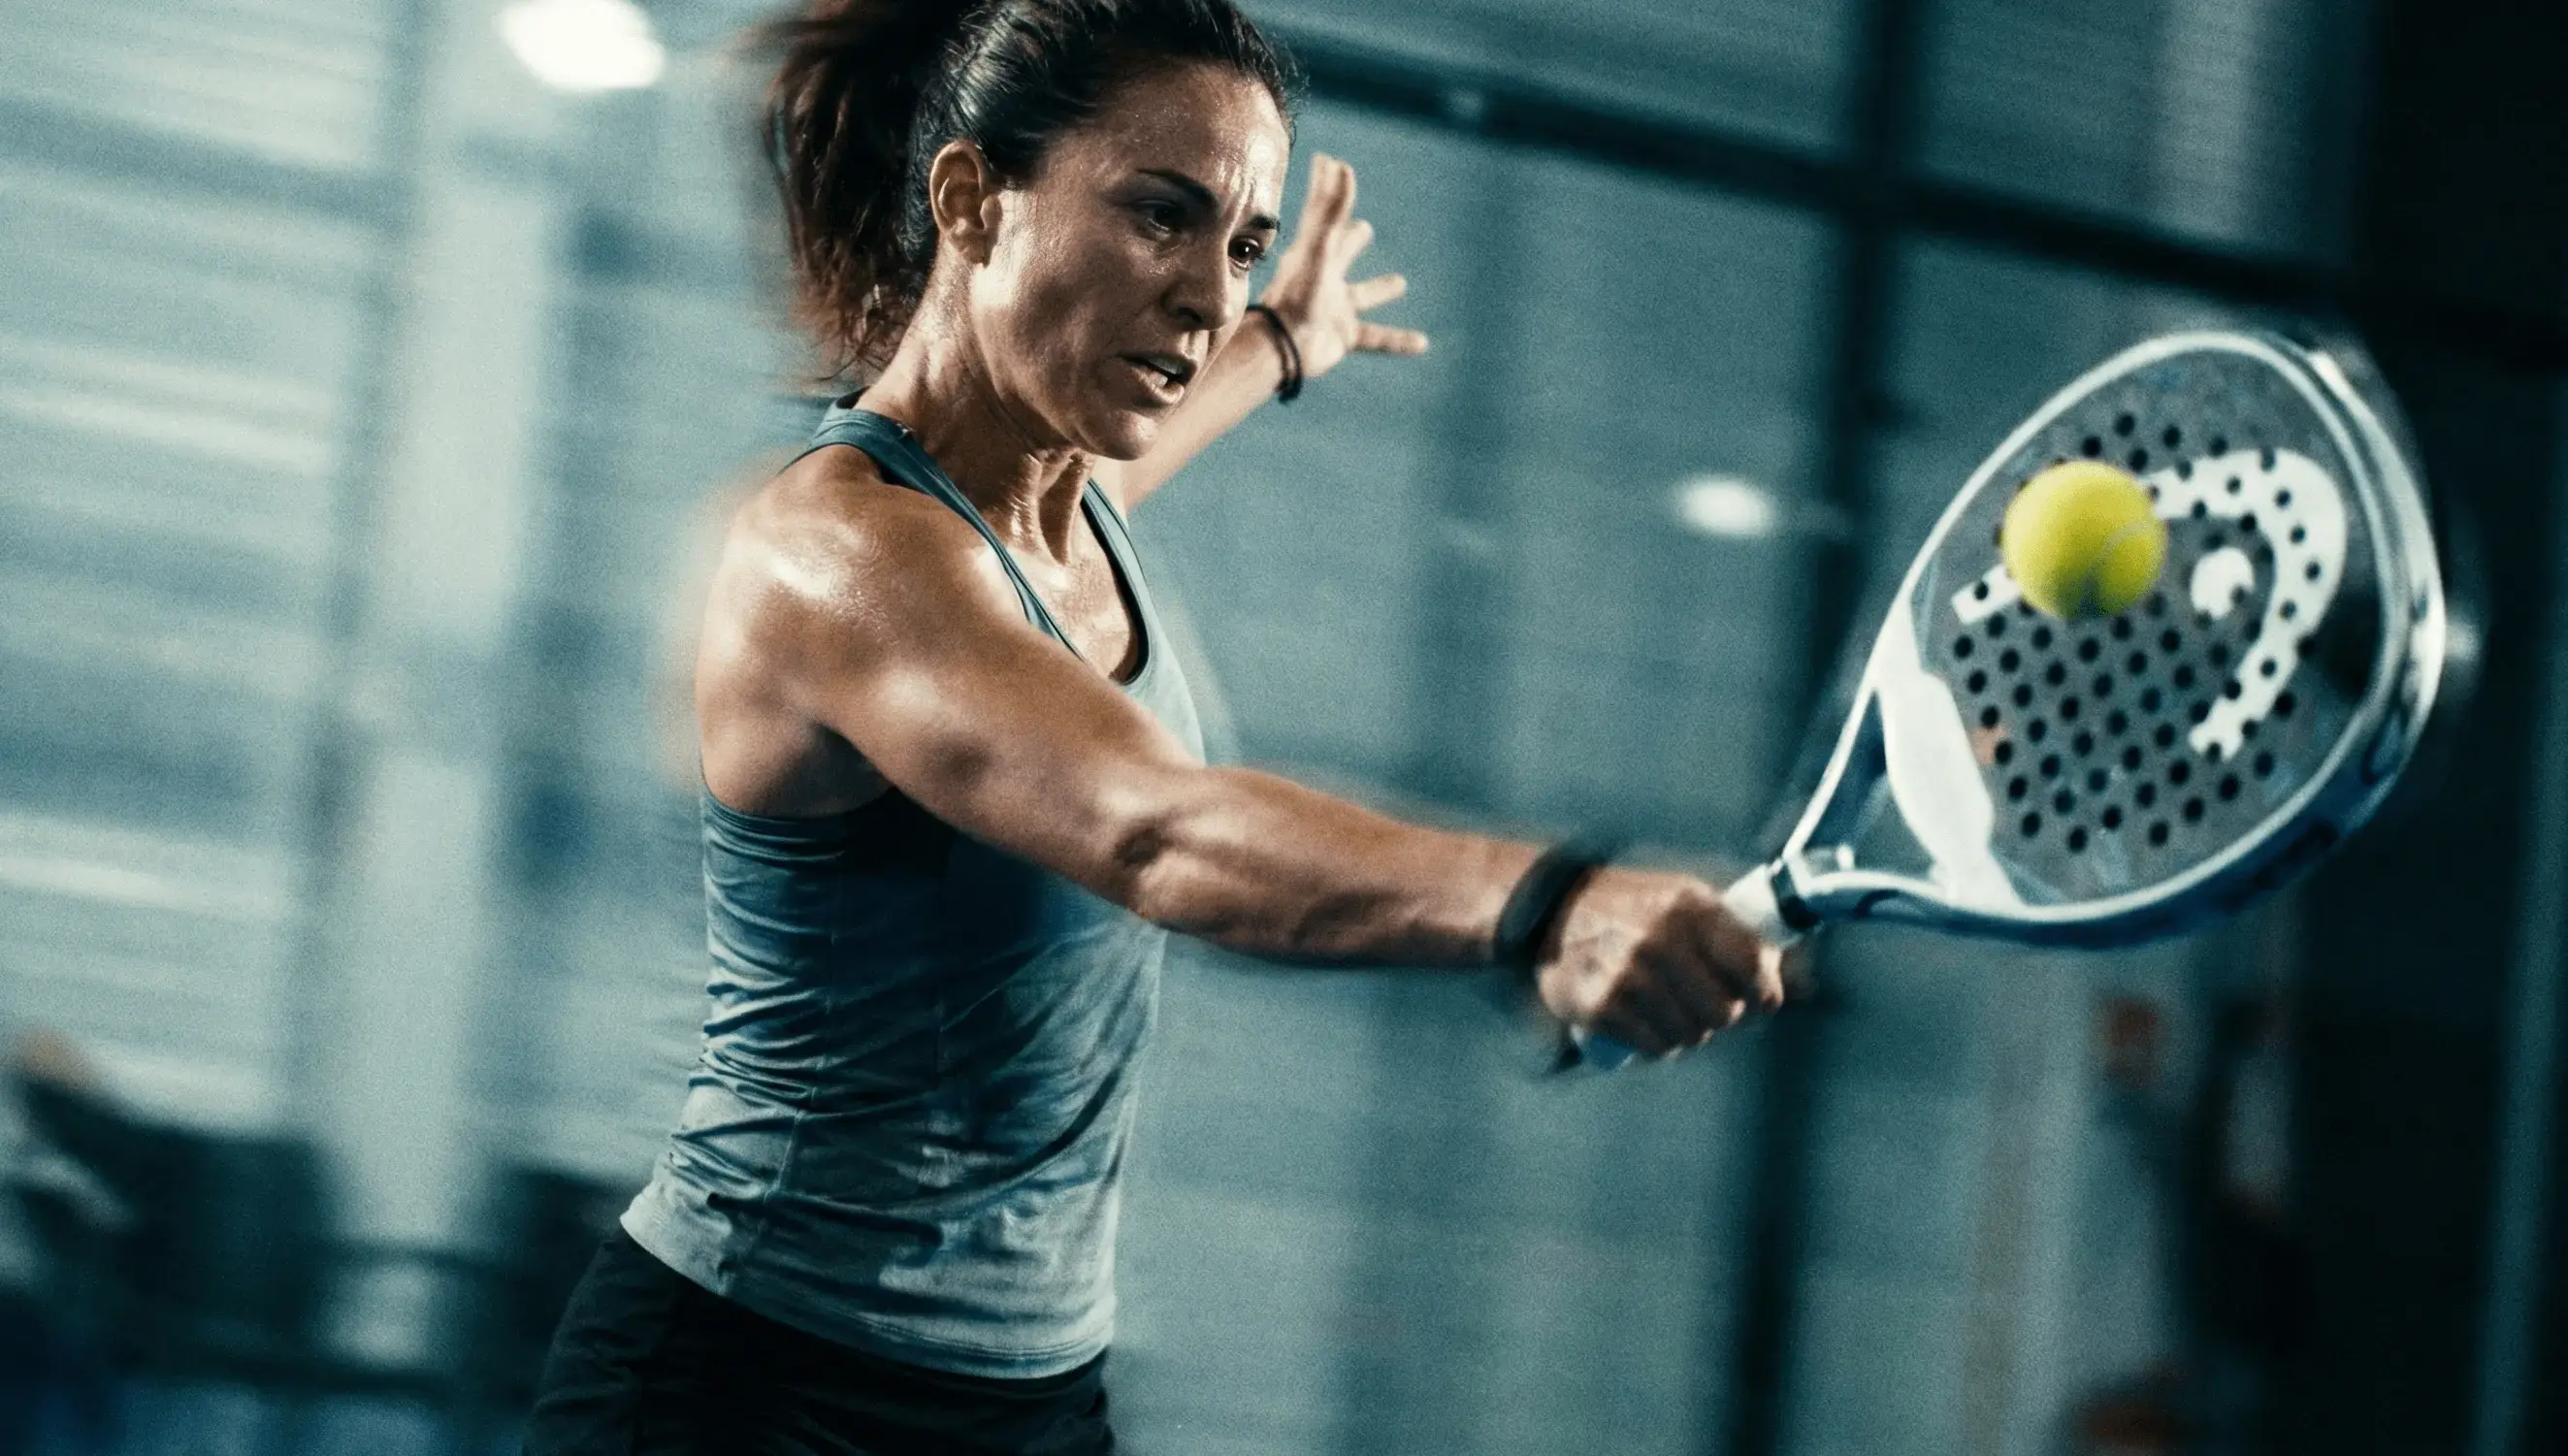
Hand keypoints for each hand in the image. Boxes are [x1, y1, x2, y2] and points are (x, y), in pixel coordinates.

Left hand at [1254, 152, 1428, 379]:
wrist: (1282, 347)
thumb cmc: (1297, 295)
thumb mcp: (1318, 248)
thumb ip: (1331, 211)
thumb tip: (1343, 167)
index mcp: (1313, 253)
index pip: (1322, 212)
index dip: (1327, 186)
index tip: (1330, 163)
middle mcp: (1324, 278)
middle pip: (1341, 253)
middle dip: (1351, 240)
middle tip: (1364, 229)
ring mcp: (1334, 307)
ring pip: (1362, 296)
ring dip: (1379, 290)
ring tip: (1399, 283)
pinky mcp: (1343, 336)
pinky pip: (1378, 338)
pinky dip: (1399, 340)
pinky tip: (1423, 344)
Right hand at [1532, 868, 1787, 1057]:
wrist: (1551, 910)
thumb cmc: (1631, 907)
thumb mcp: (1683, 898)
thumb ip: (1730, 931)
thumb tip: (1778, 974)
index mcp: (1690, 908)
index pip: (1751, 969)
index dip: (1761, 992)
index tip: (1756, 998)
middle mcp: (1660, 939)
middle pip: (1725, 1013)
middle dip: (1720, 1014)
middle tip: (1702, 1003)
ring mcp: (1628, 975)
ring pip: (1691, 1035)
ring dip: (1687, 1031)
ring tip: (1668, 1008)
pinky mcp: (1601, 1006)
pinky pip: (1655, 1047)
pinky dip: (1656, 1042)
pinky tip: (1645, 1021)